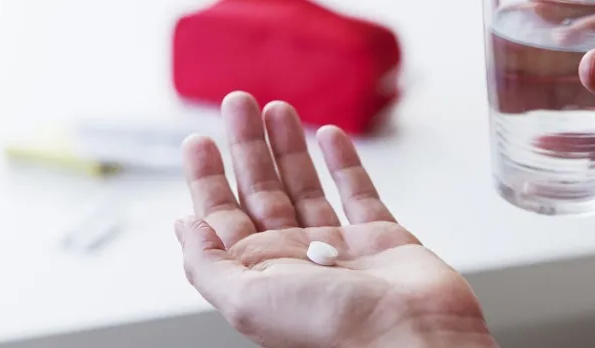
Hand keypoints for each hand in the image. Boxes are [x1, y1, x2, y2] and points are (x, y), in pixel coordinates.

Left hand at [175, 92, 496, 347]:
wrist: (410, 337)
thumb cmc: (331, 328)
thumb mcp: (246, 299)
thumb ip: (208, 263)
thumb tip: (183, 226)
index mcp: (259, 272)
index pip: (222, 216)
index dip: (207, 178)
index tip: (199, 140)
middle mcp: (294, 258)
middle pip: (261, 191)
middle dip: (247, 147)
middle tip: (239, 104)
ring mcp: (338, 249)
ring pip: (305, 186)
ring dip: (288, 147)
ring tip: (276, 108)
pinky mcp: (380, 240)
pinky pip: (358, 193)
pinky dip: (343, 164)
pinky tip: (329, 136)